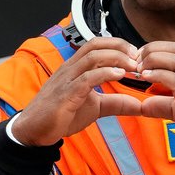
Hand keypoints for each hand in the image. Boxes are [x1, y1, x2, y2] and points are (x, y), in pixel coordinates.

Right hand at [10, 37, 143, 145]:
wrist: (34, 131)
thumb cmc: (61, 116)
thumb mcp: (95, 108)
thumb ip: (115, 104)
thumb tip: (139, 105)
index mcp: (76, 67)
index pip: (97, 44)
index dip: (118, 45)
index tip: (137, 55)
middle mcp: (70, 68)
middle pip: (96, 44)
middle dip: (120, 46)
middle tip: (139, 57)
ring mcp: (67, 79)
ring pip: (92, 57)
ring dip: (116, 58)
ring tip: (133, 66)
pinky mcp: (66, 94)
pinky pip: (87, 78)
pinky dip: (105, 73)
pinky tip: (119, 75)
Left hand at [134, 41, 174, 155]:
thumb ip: (162, 106)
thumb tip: (143, 105)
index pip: (174, 49)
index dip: (154, 48)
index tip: (138, 57)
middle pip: (174, 49)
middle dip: (151, 50)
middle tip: (135, 61)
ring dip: (153, 60)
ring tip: (139, 68)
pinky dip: (160, 76)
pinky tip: (147, 78)